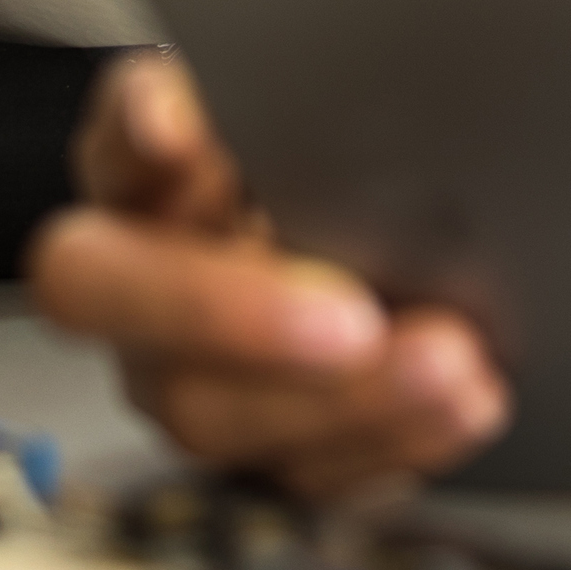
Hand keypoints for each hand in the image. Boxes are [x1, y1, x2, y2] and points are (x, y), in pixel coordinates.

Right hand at [25, 53, 508, 496]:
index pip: (110, 149)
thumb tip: (211, 103)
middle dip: (242, 320)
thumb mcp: (305, 116)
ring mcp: (187, 380)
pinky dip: (392, 444)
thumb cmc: (329, 171)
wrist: (377, 244)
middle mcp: (140, 291)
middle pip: (136, 316)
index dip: (134, 139)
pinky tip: (460, 406)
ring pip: (217, 417)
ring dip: (345, 400)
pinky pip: (302, 473)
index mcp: (140, 179)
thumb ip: (272, 96)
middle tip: (353, 317)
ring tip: (449, 362)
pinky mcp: (258, 449)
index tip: (176, 127)